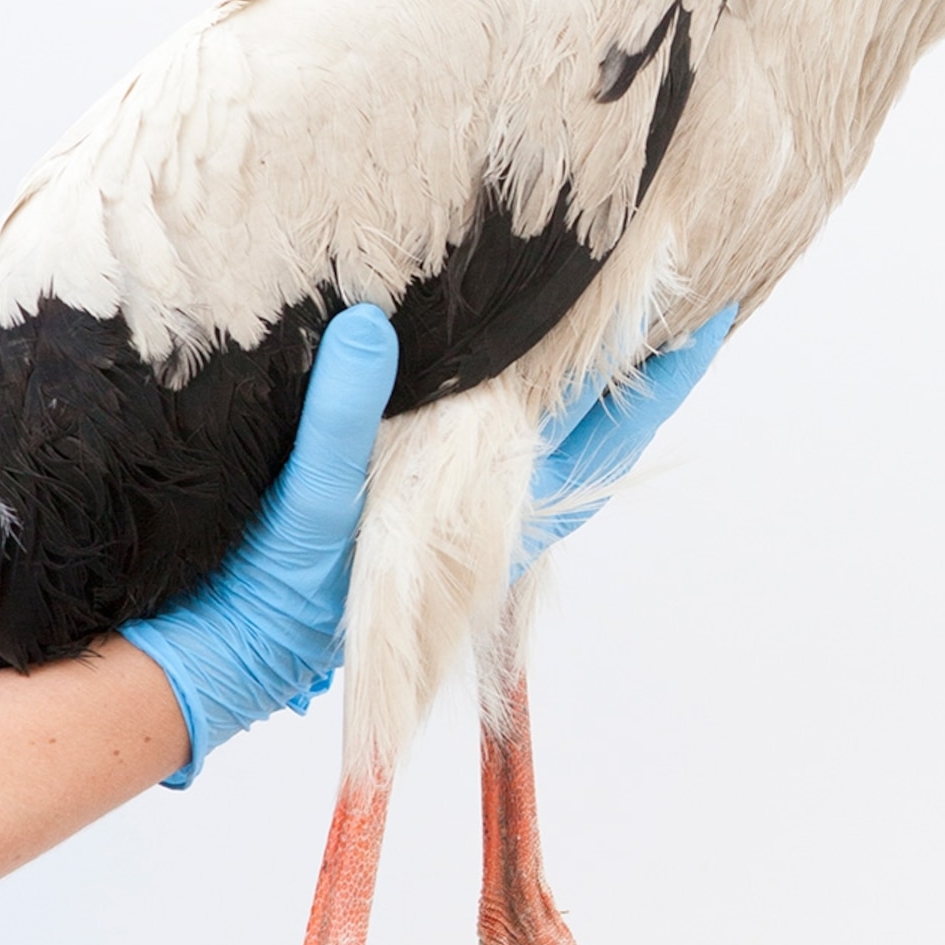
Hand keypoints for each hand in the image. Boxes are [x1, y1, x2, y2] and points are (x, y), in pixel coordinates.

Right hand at [122, 303, 736, 783]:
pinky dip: (521, 390)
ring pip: (552, 431)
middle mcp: (496, 510)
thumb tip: (375, 332)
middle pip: (596, 427)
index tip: (718, 316)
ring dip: (586, 374)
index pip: (604, 431)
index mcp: (497, 510)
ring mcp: (462, 508)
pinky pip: (495, 433)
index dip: (661, 377)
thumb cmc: (277, 589)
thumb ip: (341, 416)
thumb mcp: (312, 503)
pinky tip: (510, 356)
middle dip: (639, 363)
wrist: (227, 656)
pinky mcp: (418, 502)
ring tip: (614, 305)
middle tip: (684, 288)